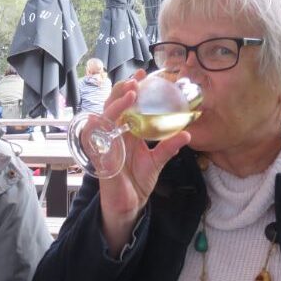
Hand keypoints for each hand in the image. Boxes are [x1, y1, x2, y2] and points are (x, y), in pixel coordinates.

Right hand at [98, 70, 190, 249]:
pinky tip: (107, 118)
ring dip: (115, 104)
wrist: (129, 206)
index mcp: (127, 133)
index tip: (143, 74)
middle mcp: (114, 135)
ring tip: (131, 93)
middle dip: (121, 90)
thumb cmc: (138, 182)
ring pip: (103, 117)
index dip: (131, 89)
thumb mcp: (158, 161)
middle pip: (112, 106)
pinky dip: (99, 127)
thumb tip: (187, 132)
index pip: (126, 105)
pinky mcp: (100, 157)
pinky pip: (94, 139)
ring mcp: (105, 145)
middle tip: (136, 79)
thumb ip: (169, 147)